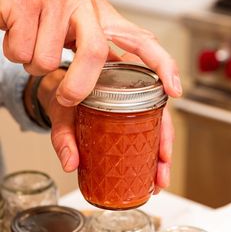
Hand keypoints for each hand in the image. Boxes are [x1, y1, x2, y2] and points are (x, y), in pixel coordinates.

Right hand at [0, 0, 181, 107]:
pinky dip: (15, 54)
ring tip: (34, 45)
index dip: (163, 64)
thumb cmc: (46, 15)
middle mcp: (85, 5)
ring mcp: (56, 0)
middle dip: (78, 86)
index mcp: (103, 17)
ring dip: (34, 64)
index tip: (174, 90)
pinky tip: (19, 36)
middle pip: (95, 54)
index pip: (142, 40)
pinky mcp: (27, 1)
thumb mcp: (76, 34)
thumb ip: (94, 62)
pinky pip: (21, 51)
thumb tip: (108, 93)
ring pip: (46, 60)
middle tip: (68, 96)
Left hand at [38, 60, 174, 191]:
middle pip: (159, 103)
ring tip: (159, 176)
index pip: (149, 56)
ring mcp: (133, 97)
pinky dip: (152, 150)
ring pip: (157, 121)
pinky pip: (148, 129)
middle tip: (162, 165)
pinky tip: (151, 169)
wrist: (55, 95)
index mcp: (115, 65)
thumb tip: (71, 161)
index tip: (173, 90)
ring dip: (161, 151)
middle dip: (165, 138)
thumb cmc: (62, 93)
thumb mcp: (61, 109)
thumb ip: (63, 133)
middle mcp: (130, 81)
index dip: (166, 70)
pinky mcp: (132, 112)